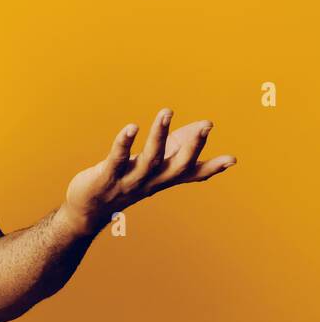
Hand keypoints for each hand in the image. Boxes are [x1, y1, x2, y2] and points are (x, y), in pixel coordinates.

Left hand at [63, 108, 236, 233]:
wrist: (88, 209)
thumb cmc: (125, 180)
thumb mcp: (153, 165)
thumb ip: (177, 146)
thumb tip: (205, 126)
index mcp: (162, 179)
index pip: (191, 174)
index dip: (212, 167)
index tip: (233, 159)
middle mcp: (150, 181)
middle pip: (177, 166)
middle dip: (193, 146)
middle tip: (207, 125)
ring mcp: (129, 181)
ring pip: (149, 158)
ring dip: (159, 134)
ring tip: (167, 111)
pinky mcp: (106, 177)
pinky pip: (117, 158)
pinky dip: (124, 143)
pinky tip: (132, 127)